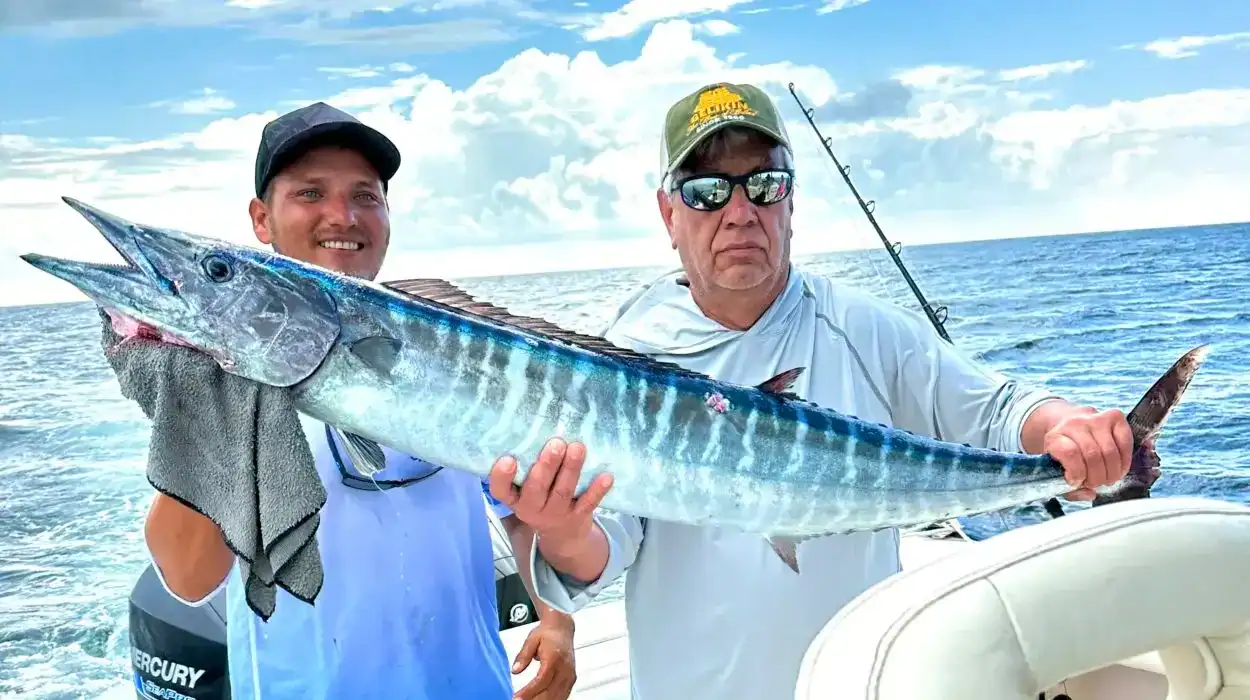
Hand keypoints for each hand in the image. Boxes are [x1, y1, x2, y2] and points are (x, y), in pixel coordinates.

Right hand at [488, 438, 612, 549]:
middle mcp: (532, 508)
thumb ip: (527, 467)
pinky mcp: (578, 516)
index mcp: (515, 499)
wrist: (563, 536)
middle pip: (537, 488)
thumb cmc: (540, 500)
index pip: (501, 490)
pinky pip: (588, 503)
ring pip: (563, 491)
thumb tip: (534, 427)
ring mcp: (557, 513)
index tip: (508, 459)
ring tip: (577, 447)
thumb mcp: (525, 490)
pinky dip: (598, 490)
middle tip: (556, 444)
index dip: (501, 476)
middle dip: (547, 466)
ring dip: (571, 469)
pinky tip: (606, 476)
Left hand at [511, 615, 576, 699]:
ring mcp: (570, 675)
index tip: (516, 698)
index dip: (529, 692)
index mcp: (555, 658)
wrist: (562, 628)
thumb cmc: (546, 634)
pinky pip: (562, 695)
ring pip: (557, 697)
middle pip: (550, 693)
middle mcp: (565, 669)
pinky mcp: (571, 679)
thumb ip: (523, 656)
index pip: (542, 681)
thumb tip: (515, 670)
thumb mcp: (531, 640)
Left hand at [1042, 407, 1133, 500]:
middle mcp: (1074, 424)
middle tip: (1096, 484)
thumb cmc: (1064, 453)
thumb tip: (1090, 494)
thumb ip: (1069, 489)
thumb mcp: (1057, 471)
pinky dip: (1125, 459)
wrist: (1066, 424)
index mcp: (1055, 437)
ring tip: (1107, 478)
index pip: (1069, 453)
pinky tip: (1119, 467)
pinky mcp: (1114, 416)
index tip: (1077, 482)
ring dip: (1112, 472)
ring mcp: (1095, 418)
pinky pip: (1125, 440)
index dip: (1077, 473)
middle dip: (1097, 477)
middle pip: (1093, 455)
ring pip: (1110, 451)